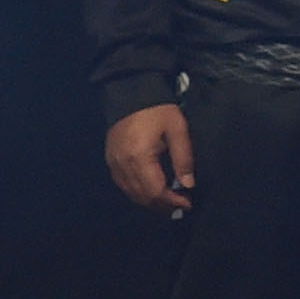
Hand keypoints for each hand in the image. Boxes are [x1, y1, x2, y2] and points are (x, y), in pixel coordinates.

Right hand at [106, 102, 197, 217]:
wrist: (131, 93)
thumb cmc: (158, 110)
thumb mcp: (177, 130)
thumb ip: (184, 158)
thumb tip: (189, 185)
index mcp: (139, 157)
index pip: (155, 191)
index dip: (172, 201)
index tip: (188, 204)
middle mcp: (122, 165)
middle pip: (142, 196)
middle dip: (162, 205)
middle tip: (181, 205)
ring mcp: (113, 163)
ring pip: (131, 193)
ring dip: (150, 201)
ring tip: (169, 202)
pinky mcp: (110, 160)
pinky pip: (123, 184)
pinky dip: (138, 192)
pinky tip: (152, 191)